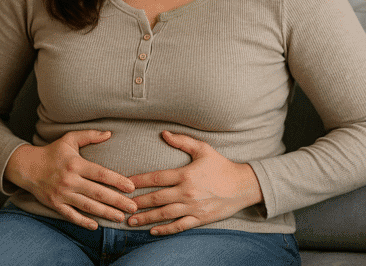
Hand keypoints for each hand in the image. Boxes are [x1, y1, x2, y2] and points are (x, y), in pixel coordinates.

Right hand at [4, 130, 136, 229]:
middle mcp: (70, 180)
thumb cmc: (52, 152)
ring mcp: (62, 194)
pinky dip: (83, 222)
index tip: (132, 187)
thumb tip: (109, 133)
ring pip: (87, 206)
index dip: (117, 181)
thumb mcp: (70, 139)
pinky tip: (96, 226)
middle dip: (117, 201)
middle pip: (98, 193)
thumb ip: (90, 135)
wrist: (27, 166)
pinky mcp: (55, 204)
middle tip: (133, 207)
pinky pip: (71, 216)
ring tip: (120, 217)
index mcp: (76, 164)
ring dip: (105, 213)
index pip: (101, 174)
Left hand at [127, 131, 263, 234]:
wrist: (243, 186)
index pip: (156, 178)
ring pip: (164, 215)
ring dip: (146, 219)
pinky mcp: (199, 219)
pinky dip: (165, 230)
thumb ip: (182, 140)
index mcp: (185, 175)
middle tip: (122, 206)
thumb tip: (163, 133)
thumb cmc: (222, 166)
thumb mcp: (203, 149)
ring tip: (131, 221)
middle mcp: (187, 192)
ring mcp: (193, 208)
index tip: (126, 183)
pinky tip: (152, 231)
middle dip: (137, 203)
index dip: (139, 181)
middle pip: (156, 199)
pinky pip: (178, 226)